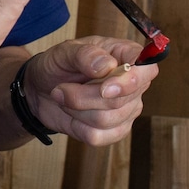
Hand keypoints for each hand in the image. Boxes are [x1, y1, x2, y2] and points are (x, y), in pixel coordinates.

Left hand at [22, 36, 157, 145]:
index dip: (129, 82)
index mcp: (127, 55)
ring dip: (76, 109)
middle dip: (84, 96)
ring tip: (64, 96)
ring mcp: (127, 109)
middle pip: (120, 100)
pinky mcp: (114, 130)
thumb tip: (106, 66)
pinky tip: (72, 113)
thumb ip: (86, 54)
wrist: (41, 89)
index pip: (146, 70)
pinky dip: (77, 126)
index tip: (104, 88)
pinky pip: (99, 137)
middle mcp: (133, 84)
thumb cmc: (59, 64)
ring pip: (107, 120)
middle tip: (62, 88)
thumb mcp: (65, 51)